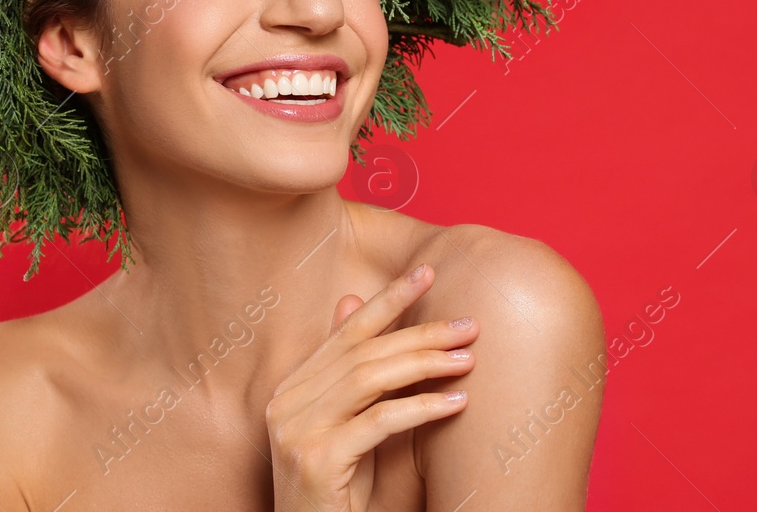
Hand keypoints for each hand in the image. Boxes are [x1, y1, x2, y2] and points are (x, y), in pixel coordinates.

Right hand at [265, 263, 476, 511]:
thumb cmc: (337, 483)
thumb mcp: (343, 419)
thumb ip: (346, 366)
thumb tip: (350, 298)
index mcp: (293, 386)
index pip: (347, 330)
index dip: (389, 298)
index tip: (428, 271)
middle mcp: (287, 402)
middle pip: (364, 353)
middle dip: (421, 333)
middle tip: (469, 326)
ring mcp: (296, 431)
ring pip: (370, 379)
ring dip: (426, 364)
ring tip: (468, 360)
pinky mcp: (316, 460)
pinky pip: (379, 421)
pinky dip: (422, 408)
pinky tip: (457, 403)